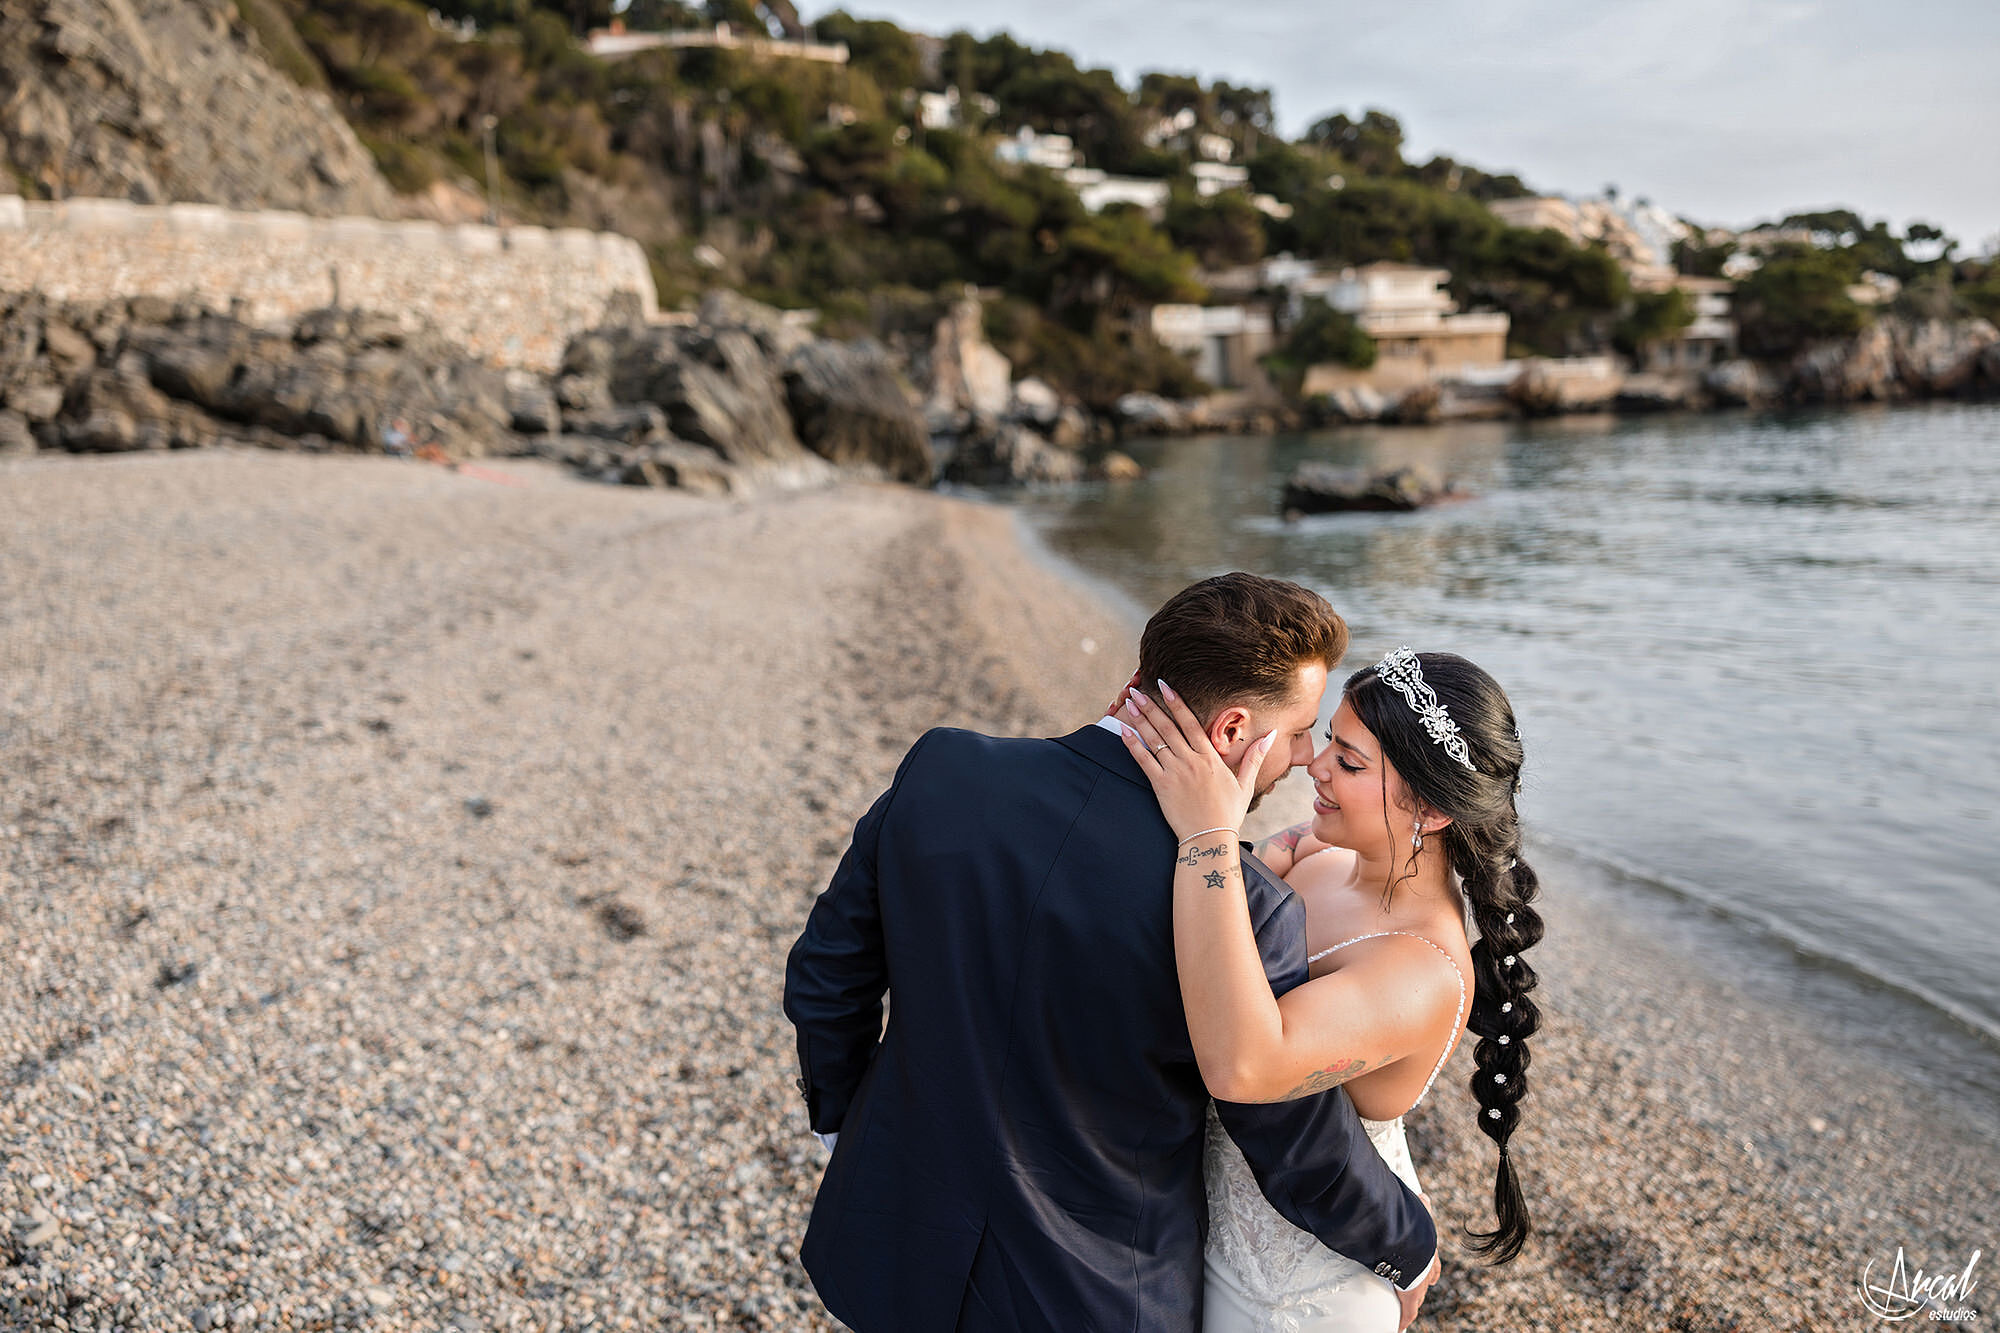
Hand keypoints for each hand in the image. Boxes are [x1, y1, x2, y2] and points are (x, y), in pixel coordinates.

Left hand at [1116, 682, 1275, 843]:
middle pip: (1168, 727)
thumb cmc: (1228, 813)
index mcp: (1210, 758)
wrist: (1210, 840)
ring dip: (1140, 720)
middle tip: (1138, 690)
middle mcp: (1191, 761)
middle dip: (1152, 706)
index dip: (1177, 703)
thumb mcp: (1246, 784)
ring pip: (1154, 740)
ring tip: (1130, 703)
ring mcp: (1175, 773)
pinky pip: (1144, 761)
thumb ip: (1255, 756)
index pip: (1190, 723)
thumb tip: (1272, 734)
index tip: (1165, 686)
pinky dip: (1132, 745)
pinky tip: (1123, 731)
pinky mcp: (1161, 786)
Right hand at [1397, 1193, 1439, 1330]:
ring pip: (1418, 1298)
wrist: (1412, 1239)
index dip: (1430, 1271)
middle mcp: (1427, 1269)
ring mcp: (1420, 1284)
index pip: (1433, 1265)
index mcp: (1429, 1251)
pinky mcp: (1410, 1296)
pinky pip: (1407, 1313)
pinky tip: (1400, 1326)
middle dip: (1421, 1286)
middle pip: (1426, 1282)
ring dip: (1411, 1302)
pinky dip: (1403, 1320)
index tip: (1429, 1276)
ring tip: (1403, 1308)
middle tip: (1413, 1290)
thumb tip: (1423, 1196)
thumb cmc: (1414, 1222)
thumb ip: (1422, 1203)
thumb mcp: (1420, 1210)